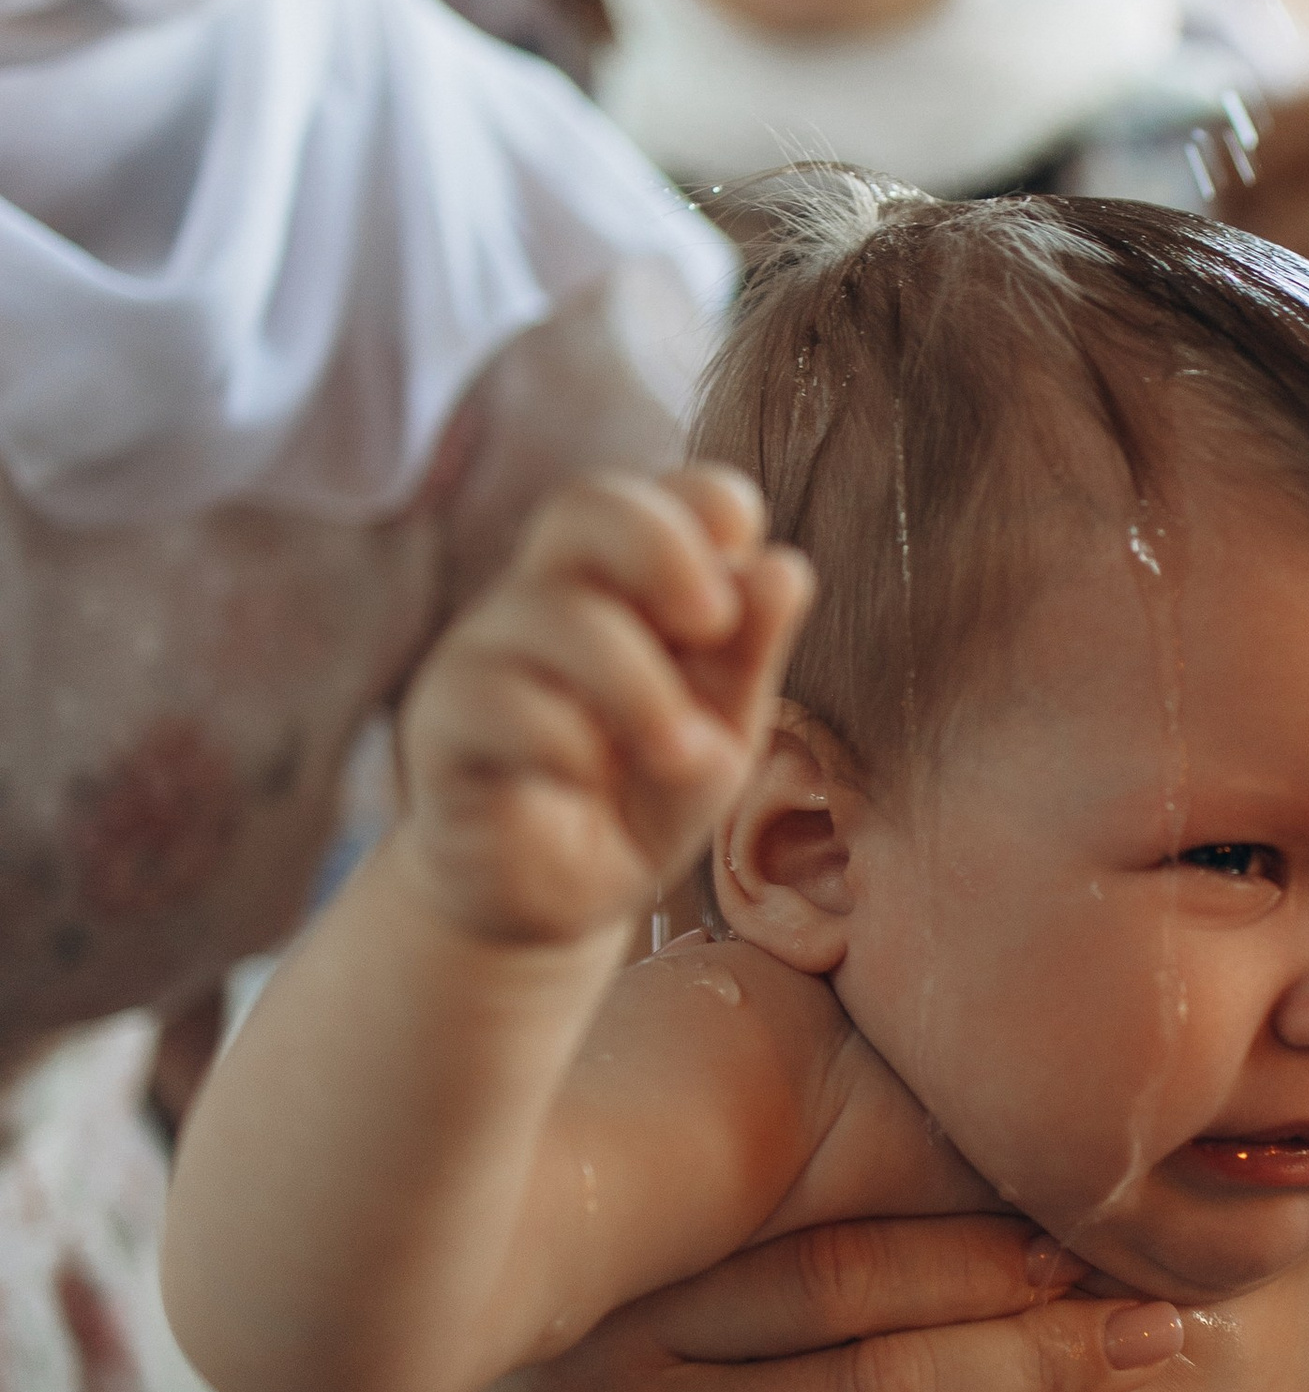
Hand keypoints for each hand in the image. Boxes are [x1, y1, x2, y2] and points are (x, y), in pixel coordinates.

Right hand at [401, 464, 811, 940]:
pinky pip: (497, 700)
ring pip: (551, 613)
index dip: (705, 502)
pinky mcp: (440, 724)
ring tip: (683, 756)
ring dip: (637, 685)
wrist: (555, 896)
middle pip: (584, 504)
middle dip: (662, 546)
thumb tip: (784, 567)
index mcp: (626, 582)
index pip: (656, 494)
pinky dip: (567, 742)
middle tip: (713, 622)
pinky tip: (588, 783)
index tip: (748, 559)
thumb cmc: (641, 791)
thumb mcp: (720, 727)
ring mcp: (485, 652)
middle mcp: (548, 596)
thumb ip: (749, 654)